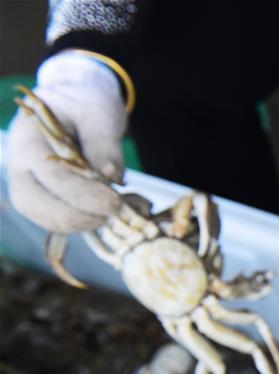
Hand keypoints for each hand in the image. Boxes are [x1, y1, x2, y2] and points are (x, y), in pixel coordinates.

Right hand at [8, 51, 125, 233]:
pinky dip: (79, 223)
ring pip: (41, 216)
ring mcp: (28, 181)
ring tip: (111, 216)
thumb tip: (111, 179)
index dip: (83, 194)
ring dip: (77, 224)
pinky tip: (104, 216)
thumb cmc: (86, 104)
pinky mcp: (43, 194)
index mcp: (28, 138)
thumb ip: (104, 146)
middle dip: (76, 216)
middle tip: (113, 213)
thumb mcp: (100, 115)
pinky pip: (53, 218)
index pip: (50, 175)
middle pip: (33, 203)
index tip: (115, 202)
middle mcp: (19, 163)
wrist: (77, 101)